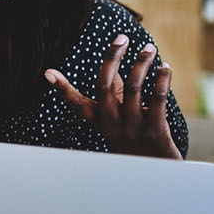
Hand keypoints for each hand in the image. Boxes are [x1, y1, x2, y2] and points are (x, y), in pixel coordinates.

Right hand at [46, 34, 182, 159]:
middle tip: (122, 37)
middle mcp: (113, 124)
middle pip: (105, 85)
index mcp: (101, 123)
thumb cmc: (137, 144)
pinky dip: (161, 79)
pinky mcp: (155, 130)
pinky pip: (157, 99)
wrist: (157, 175)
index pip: (78, 105)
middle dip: (112, 58)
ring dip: (141, 62)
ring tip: (149, 48)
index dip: (63, 89)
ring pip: (133, 87)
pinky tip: (165, 67)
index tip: (48, 73)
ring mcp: (134, 127)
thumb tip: (113, 65)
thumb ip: (116, 96)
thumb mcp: (119, 123)